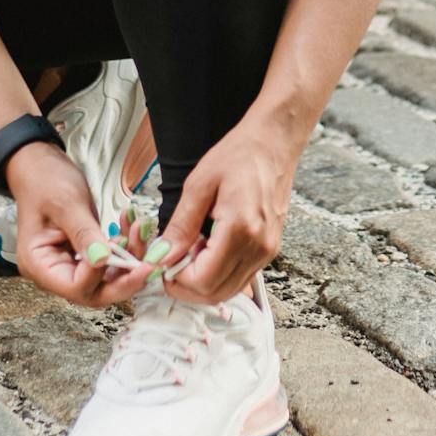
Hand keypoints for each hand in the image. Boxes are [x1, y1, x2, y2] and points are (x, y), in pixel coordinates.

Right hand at [6, 145, 159, 309]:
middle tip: (150, 260)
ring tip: (140, 228)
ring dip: (130, 258)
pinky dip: (125, 247)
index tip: (121, 249)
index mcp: (39, 264)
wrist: (40, 166)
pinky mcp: (85, 255)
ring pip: (107, 278)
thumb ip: (84, 234)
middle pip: (95, 291)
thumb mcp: (66, 204)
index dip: (101, 274)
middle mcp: (54, 271)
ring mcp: (70, 265)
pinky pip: (110, 261)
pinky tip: (131, 225)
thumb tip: (102, 260)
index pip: (75, 286)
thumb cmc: (44, 181)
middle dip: (125, 277)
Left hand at [158, 120, 298, 305]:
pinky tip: (208, 248)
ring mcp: (267, 250)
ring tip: (191, 251)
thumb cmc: (239, 154)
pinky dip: (220, 273)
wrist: (273, 142)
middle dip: (187, 287)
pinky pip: (241, 276)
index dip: (177, 279)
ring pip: (229, 290)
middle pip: (216, 293)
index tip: (163, 263)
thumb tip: (162, 256)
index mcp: (240, 229)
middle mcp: (259, 247)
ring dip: (203, 281)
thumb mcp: (199, 185)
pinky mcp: (269, 248)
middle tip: (171, 263)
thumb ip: (180, 226)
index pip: (203, 280)